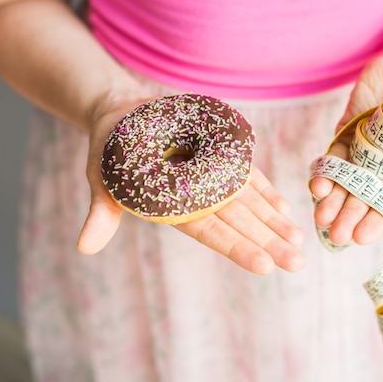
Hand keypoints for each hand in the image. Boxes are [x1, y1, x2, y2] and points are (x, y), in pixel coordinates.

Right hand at [76, 96, 304, 273]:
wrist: (124, 116)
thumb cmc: (110, 150)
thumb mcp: (102, 179)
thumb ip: (101, 213)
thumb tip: (84, 247)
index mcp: (175, 209)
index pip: (210, 232)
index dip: (236, 247)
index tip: (264, 266)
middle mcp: (199, 198)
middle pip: (239, 222)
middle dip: (268, 241)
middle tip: (296, 263)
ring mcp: (213, 178)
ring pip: (249, 203)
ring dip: (274, 220)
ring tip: (298, 241)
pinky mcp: (221, 158)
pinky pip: (249, 175)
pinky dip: (266, 190)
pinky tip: (286, 208)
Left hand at [310, 58, 382, 245]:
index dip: (375, 222)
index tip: (361, 237)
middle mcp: (381, 170)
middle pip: (361, 199)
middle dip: (348, 218)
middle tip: (337, 235)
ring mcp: (360, 153)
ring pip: (343, 183)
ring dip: (332, 201)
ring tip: (322, 216)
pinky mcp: (344, 135)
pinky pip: (331, 158)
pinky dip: (324, 171)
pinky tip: (318, 184)